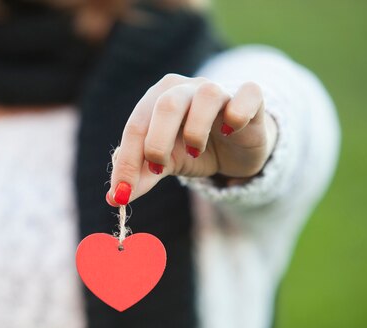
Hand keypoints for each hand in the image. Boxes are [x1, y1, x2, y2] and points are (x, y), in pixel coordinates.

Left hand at [106, 74, 278, 205]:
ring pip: (206, 96)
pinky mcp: (251, 99)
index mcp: (158, 99)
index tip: (123, 194)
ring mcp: (220, 90)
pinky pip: (248, 94)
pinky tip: (231, 130)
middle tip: (157, 168)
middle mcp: (187, 88)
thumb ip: (141, 177)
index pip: (136, 126)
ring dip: (196, 129)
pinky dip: (238, 112)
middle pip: (167, 104)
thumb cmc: (194, 149)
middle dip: (156, 141)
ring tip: (195, 151)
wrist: (236, 148)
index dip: (127, 161)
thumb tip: (115, 198)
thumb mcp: (165, 165)